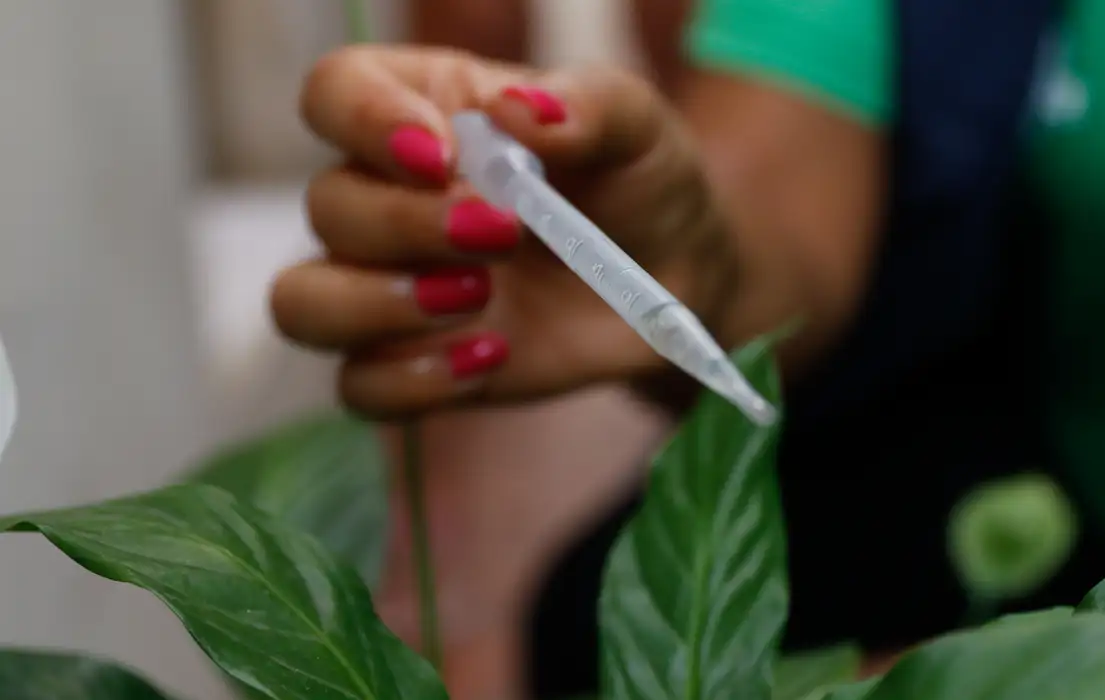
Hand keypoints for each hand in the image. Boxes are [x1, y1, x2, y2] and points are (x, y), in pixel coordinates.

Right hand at [270, 46, 736, 417]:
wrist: (672, 281)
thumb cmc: (640, 182)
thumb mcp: (635, 127)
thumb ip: (587, 106)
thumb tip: (518, 110)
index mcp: (426, 111)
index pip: (336, 92)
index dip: (364, 121)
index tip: (438, 159)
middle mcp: (389, 195)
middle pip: (326, 205)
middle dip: (405, 226)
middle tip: (504, 235)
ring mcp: (393, 285)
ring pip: (303, 301)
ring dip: (376, 306)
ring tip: (478, 299)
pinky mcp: (415, 361)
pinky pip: (359, 387)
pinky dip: (411, 381)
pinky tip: (488, 358)